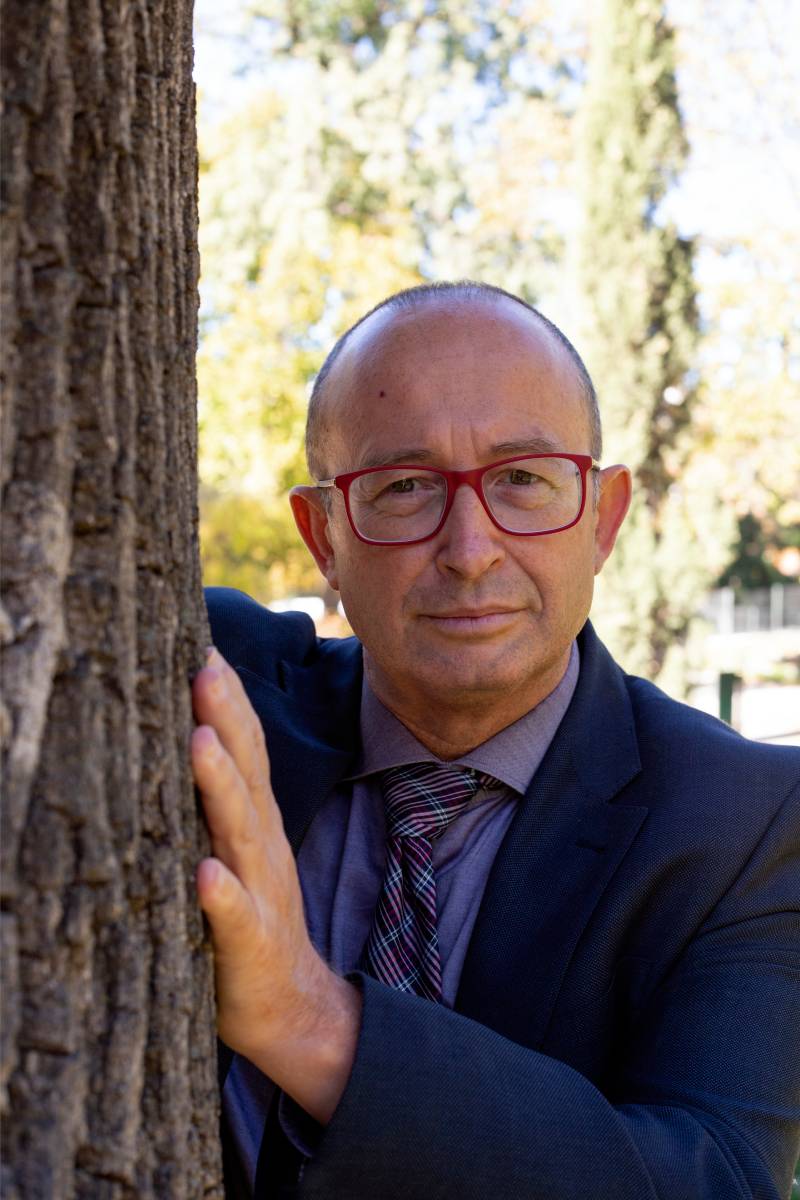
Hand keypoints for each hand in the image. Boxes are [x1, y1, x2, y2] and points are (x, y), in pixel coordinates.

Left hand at [191, 647, 360, 1123]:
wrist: (292, 1005)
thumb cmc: (252, 916)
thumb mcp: (241, 847)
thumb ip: (226, 795)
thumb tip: (196, 728)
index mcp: (257, 822)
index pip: (246, 749)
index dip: (227, 700)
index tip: (201, 647)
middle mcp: (262, 846)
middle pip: (246, 774)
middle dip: (224, 719)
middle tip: (202, 668)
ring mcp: (260, 893)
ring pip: (239, 833)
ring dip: (221, 788)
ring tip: (199, 743)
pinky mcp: (248, 945)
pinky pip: (234, 918)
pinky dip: (221, 894)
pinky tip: (204, 874)